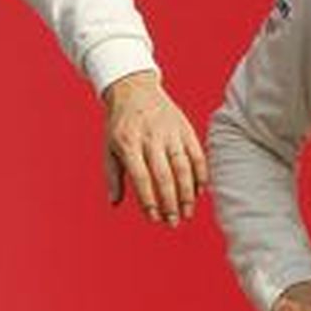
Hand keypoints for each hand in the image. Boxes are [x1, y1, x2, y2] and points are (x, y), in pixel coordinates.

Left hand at [101, 71, 207, 225]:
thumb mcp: (109, 147)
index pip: (141, 177)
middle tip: (174, 222)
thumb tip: (114, 203)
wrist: (134, 88)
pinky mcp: (184, 128)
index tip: (154, 218)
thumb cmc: (120, 123)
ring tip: (188, 212)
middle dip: (170, 202)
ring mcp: (170, 132)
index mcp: (129, 143)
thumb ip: (113, 176)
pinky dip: (201, 174)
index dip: (148, 199)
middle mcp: (150, 138)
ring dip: (187, 192)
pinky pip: (196, 154)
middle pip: (164, 175)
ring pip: (183, 166)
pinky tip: (200, 191)